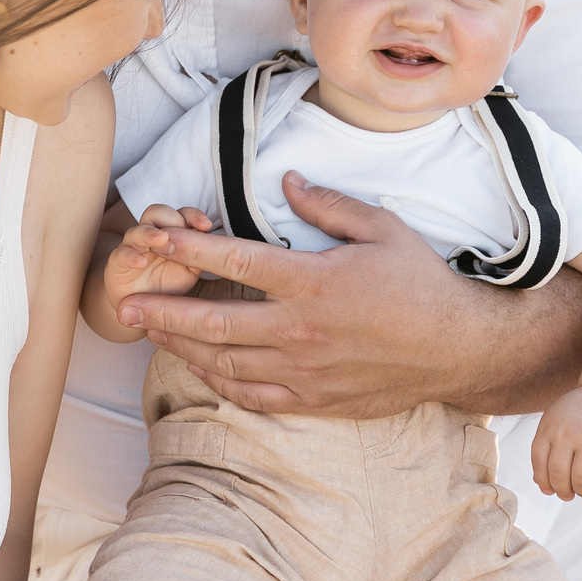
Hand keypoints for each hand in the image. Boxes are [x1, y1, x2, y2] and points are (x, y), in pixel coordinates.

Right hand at [104, 205, 211, 319]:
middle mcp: (150, 236)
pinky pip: (121, 255)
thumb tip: (213, 240)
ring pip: (137, 230)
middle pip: (156, 213)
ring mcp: (132, 248)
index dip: (192, 215)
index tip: (206, 225)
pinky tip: (140, 260)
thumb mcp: (190, 270)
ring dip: (150, 232)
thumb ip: (198, 255)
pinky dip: (130, 255)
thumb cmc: (168, 284)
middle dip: (170, 219)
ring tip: (161, 239)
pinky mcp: (117, 265)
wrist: (141, 307)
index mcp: (171, 233)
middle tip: (181, 232)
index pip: (180, 213)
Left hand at [114, 172, 492, 415]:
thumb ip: (328, 204)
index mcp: (313, 281)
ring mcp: (304, 370)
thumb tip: (287, 181)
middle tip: (124, 303)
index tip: (154, 241)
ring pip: (224, 362)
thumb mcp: (381, 228)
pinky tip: (197, 366)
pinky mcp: (314, 399)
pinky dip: (218, 382)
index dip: (189, 251)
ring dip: (180, 345)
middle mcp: (300, 330)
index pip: (236, 263)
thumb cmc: (421, 284)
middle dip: (162, 310)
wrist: (456, 349)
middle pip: (213, 322)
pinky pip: (252, 395)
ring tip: (149, 331)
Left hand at [531, 386, 581, 504]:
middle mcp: (568, 433)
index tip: (550, 490)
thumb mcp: (557, 421)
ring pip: (581, 479)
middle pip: (559, 474)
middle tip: (569, 495)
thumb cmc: (581, 413)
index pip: (539, 462)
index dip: (543, 481)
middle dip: (563, 491)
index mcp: (550, 427)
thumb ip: (548, 448)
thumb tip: (540, 484)